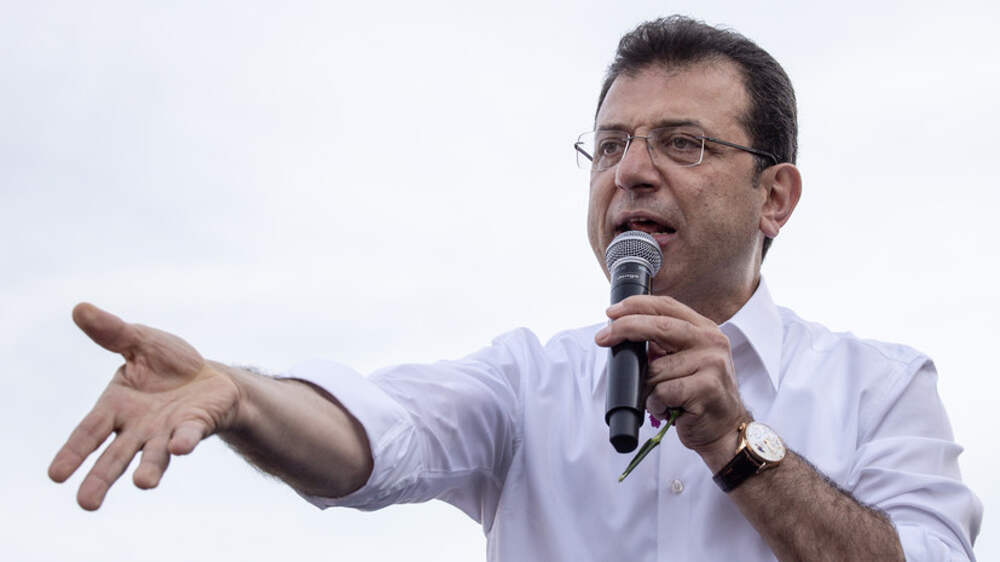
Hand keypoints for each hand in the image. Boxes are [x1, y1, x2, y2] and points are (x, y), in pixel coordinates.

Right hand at [48, 303, 240, 509]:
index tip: (55, 476)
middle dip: (100, 480)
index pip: (88, 432)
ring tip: (142, 484)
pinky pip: (188, 436)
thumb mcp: (141, 341)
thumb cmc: (170, 365)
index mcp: (116, 407)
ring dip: (148, 470)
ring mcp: (166, 432)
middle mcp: (138, 427)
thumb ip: (113, 333)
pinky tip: (180, 448)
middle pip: (114, 457)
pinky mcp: (195, 427)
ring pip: (153, 457)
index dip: (72, 453)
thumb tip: (80, 308)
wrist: (212, 378)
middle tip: (86, 504)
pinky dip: (184, 442)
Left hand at [595, 295, 747, 467]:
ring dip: (646, 386)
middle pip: (659, 325)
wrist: (725, 430)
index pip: (666, 306)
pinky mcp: (707, 388)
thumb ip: (662, 344)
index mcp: (704, 329)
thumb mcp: (685, 361)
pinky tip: (667, 408)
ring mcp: (712, 364)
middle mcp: (711, 341)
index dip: (636, 305)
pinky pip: (663, 391)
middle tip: (603, 338)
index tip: (611, 313)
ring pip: (656, 368)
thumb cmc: (699, 396)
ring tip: (658, 397)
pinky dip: (656, 403)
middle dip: (625, 329)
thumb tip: (624, 333)